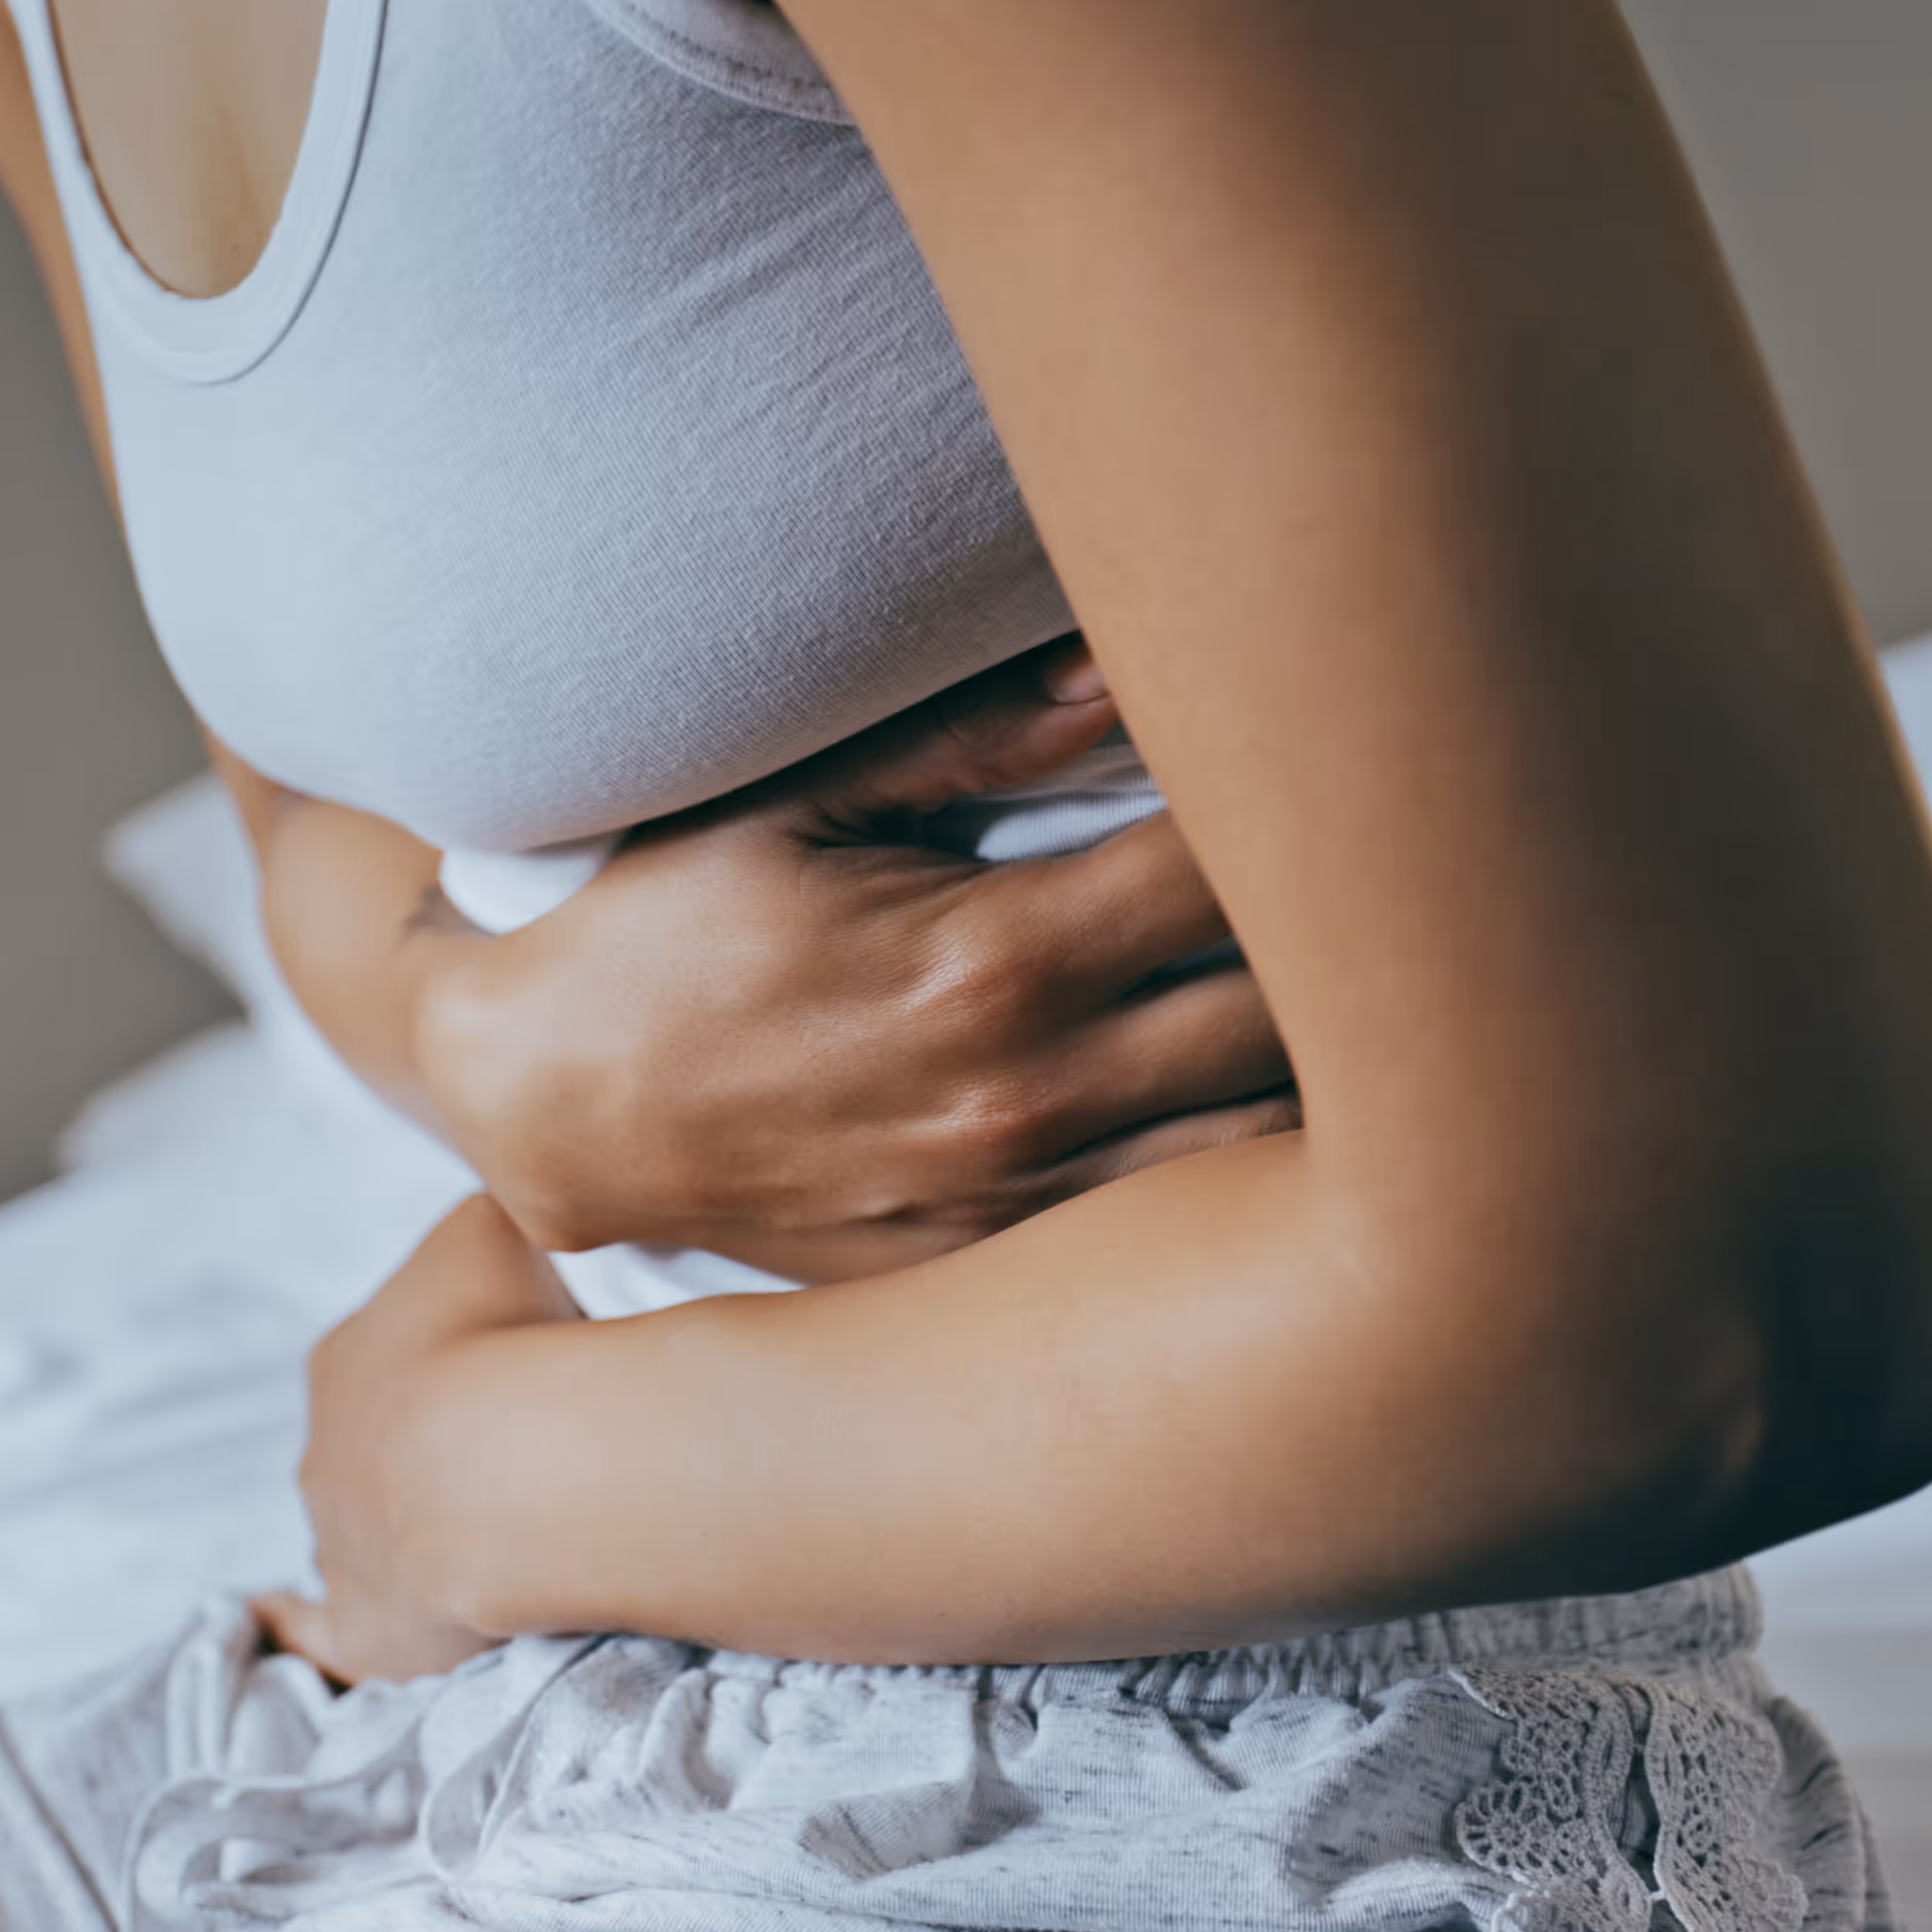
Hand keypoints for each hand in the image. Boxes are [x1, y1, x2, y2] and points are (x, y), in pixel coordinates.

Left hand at [266, 1195, 578, 1683]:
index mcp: (347, 1355)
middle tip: (517, 1454)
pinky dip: (300, 1627)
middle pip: (372, 1446)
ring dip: (404, 1528)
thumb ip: (482, 1235)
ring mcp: (336, 1540)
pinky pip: (319, 1632)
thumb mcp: (495, 1228)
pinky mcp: (363, 1628)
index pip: (389, 1353)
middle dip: (428, 1448)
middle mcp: (324, 1448)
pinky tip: (283, 1622)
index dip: (449, 1360)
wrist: (514, 1458)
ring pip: (356, 1530)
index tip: (510, 1367)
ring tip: (485, 1533)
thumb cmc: (504, 1331)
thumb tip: (498, 1244)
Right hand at [413, 638, 1297, 1281]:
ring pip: (1271, 1141)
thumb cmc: (661, 929)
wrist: (543, 1112)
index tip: (1344, 755)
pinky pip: (1186, 1218)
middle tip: (1388, 853)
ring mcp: (1024, 1201)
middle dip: (1357, 929)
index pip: (1237, 875)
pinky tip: (1273, 1089)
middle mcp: (1030, 1096)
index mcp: (993, 958)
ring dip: (1335, 1060)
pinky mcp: (1001, 1266)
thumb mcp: (786, 802)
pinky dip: (1254, 1157)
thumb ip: (972, 738)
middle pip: (1294, 1013)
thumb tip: (1130, 664)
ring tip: (1360, 977)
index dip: (1313, 807)